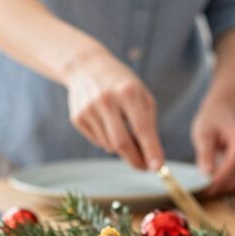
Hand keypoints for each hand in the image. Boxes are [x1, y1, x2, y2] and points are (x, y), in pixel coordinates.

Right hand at [62, 48, 164, 170]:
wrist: (87, 67)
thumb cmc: (123, 85)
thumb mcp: (142, 96)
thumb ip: (148, 125)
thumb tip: (151, 158)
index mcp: (128, 92)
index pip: (141, 128)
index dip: (150, 150)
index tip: (157, 167)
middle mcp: (106, 100)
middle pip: (121, 143)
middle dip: (135, 160)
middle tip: (144, 168)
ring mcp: (88, 109)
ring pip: (109, 145)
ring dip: (121, 148)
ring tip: (123, 130)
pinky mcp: (77, 117)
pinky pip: (98, 141)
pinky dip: (107, 140)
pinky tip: (107, 123)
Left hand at [191, 100, 234, 194]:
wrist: (220, 114)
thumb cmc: (211, 121)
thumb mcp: (203, 134)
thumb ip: (205, 153)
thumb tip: (207, 174)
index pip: (234, 163)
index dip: (222, 178)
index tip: (208, 187)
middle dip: (222, 186)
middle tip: (203, 192)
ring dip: (224, 187)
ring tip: (205, 190)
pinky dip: (225, 184)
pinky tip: (212, 186)